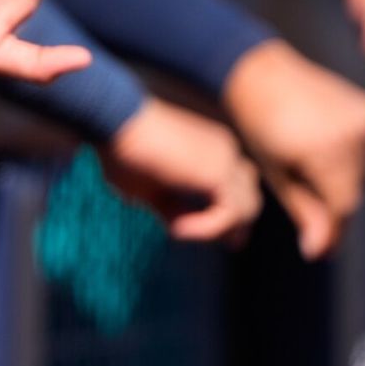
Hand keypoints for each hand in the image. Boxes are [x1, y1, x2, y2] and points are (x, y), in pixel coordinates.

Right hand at [100, 98, 262, 243]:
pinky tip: (176, 229)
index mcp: (210, 147)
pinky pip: (229, 214)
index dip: (231, 213)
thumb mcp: (148, 188)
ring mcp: (225, 159)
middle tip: (231, 244)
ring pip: (246, 208)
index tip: (221, 235)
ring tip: (180, 230)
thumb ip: (170, 206)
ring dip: (219, 228)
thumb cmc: (122, 149)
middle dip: (240, 223)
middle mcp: (223, 150)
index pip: (238, 185)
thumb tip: (179, 226)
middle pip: (250, 196)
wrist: (115, 121)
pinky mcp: (219, 172)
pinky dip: (207, 228)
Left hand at [221, 40, 364, 258]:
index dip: (333, 230)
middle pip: (356, 189)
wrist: (261, 74)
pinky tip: (322, 142)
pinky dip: (350, 153)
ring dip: (344, 176)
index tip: (321, 248)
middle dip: (334, 198)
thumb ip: (303, 212)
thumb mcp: (276, 173)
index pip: (343, 206)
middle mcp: (354, 134)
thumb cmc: (258, 127)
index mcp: (325, 151)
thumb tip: (319, 252)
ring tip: (309, 160)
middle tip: (305, 191)